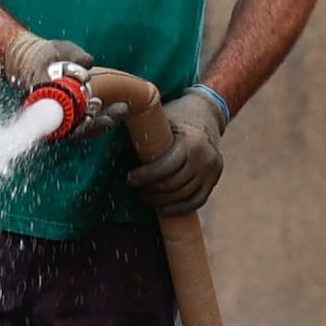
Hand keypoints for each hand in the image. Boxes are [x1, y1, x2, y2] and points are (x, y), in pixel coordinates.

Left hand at [126, 87, 228, 217]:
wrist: (205, 116)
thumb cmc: (174, 119)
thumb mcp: (162, 119)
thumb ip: (146, 132)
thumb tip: (111, 138)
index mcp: (191, 141)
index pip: (166, 167)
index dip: (145, 177)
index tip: (129, 180)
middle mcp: (205, 157)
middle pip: (174, 184)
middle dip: (151, 191)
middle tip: (135, 190)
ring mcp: (212, 170)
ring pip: (183, 195)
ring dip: (160, 201)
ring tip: (144, 197)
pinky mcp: (214, 180)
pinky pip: (196, 201)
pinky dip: (178, 208)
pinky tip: (162, 210)